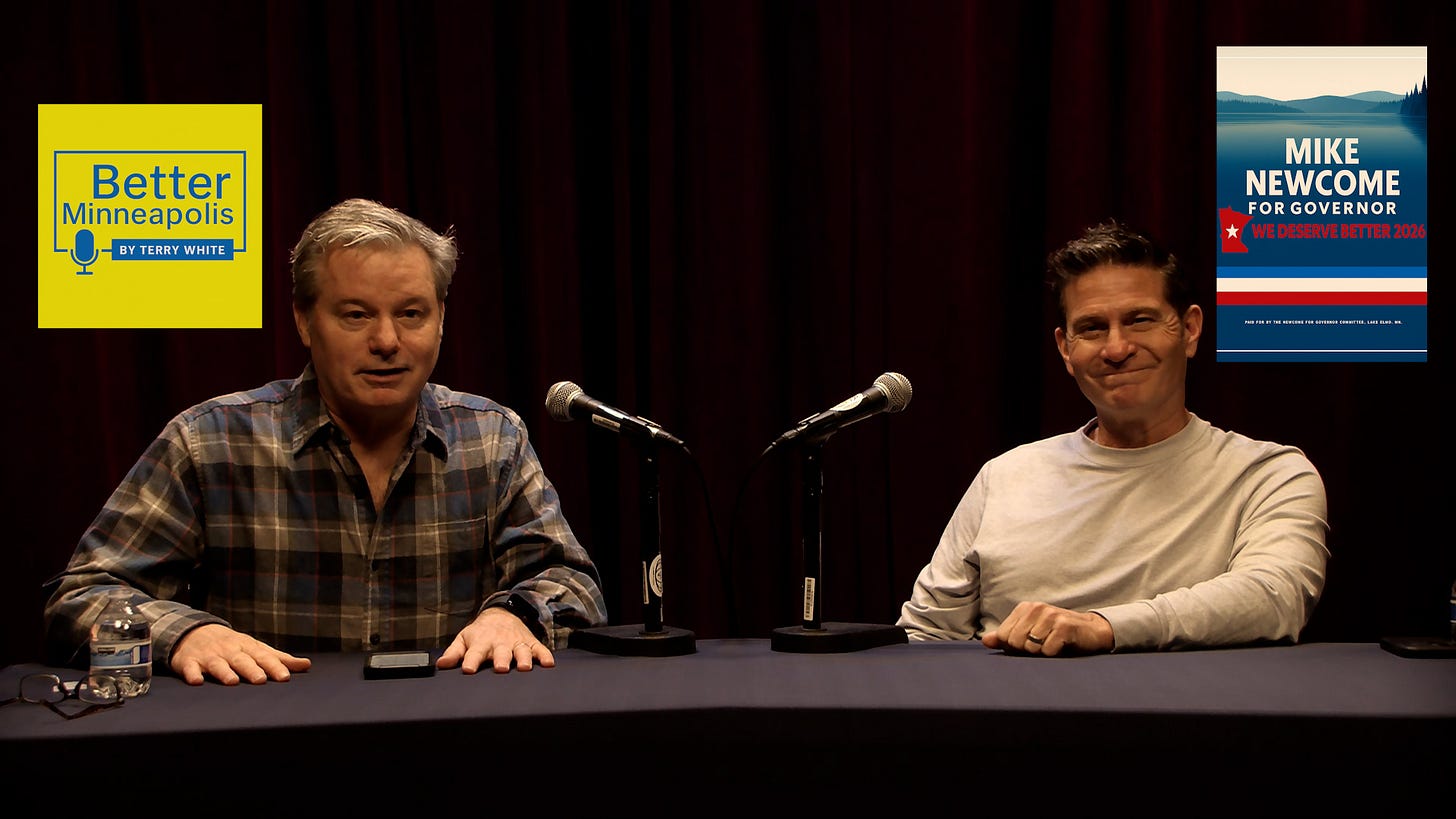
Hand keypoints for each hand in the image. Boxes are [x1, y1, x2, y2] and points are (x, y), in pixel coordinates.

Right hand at [171, 623, 311, 684]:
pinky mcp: (189, 662)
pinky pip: (190, 669)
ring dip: (225, 672)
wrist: (193, 632)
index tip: (285, 677)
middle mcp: (229, 650)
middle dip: (251, 669)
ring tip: (232, 681)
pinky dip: (192, 674)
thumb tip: (307, 665)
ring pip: (218, 664)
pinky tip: (196, 682)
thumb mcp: (255, 648)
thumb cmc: (232, 645)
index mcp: (247, 647)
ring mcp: (209, 656)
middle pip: (242, 660)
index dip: (274, 667)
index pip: (263, 657)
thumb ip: (280, 658)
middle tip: (261, 680)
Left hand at [437, 606, 553, 673]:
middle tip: (501, 668)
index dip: (471, 661)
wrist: (502, 613)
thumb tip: (441, 665)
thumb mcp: (464, 639)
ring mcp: (517, 642)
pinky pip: (540, 649)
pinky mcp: (530, 642)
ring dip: (524, 658)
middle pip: (501, 652)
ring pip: (521, 651)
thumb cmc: (480, 633)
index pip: (474, 653)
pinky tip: (548, 663)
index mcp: (481, 643)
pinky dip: (545, 655)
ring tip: (525, 668)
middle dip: (502, 660)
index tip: (468, 670)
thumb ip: (454, 653)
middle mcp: (500, 643)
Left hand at [981, 601, 1113, 656]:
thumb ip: (1006, 637)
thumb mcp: (1029, 634)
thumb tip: (985, 641)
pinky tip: (1062, 645)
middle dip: (1028, 650)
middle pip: (1015, 642)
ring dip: (1042, 652)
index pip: (1003, 636)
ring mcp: (1051, 615)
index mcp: (1024, 608)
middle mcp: (1036, 608)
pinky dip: (1054, 654)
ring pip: (1031, 647)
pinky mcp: (1064, 626)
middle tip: (1043, 644)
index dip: (1014, 647)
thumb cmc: (1057, 634)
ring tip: (1053, 643)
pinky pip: (1048, 650)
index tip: (1029, 643)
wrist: (1091, 631)